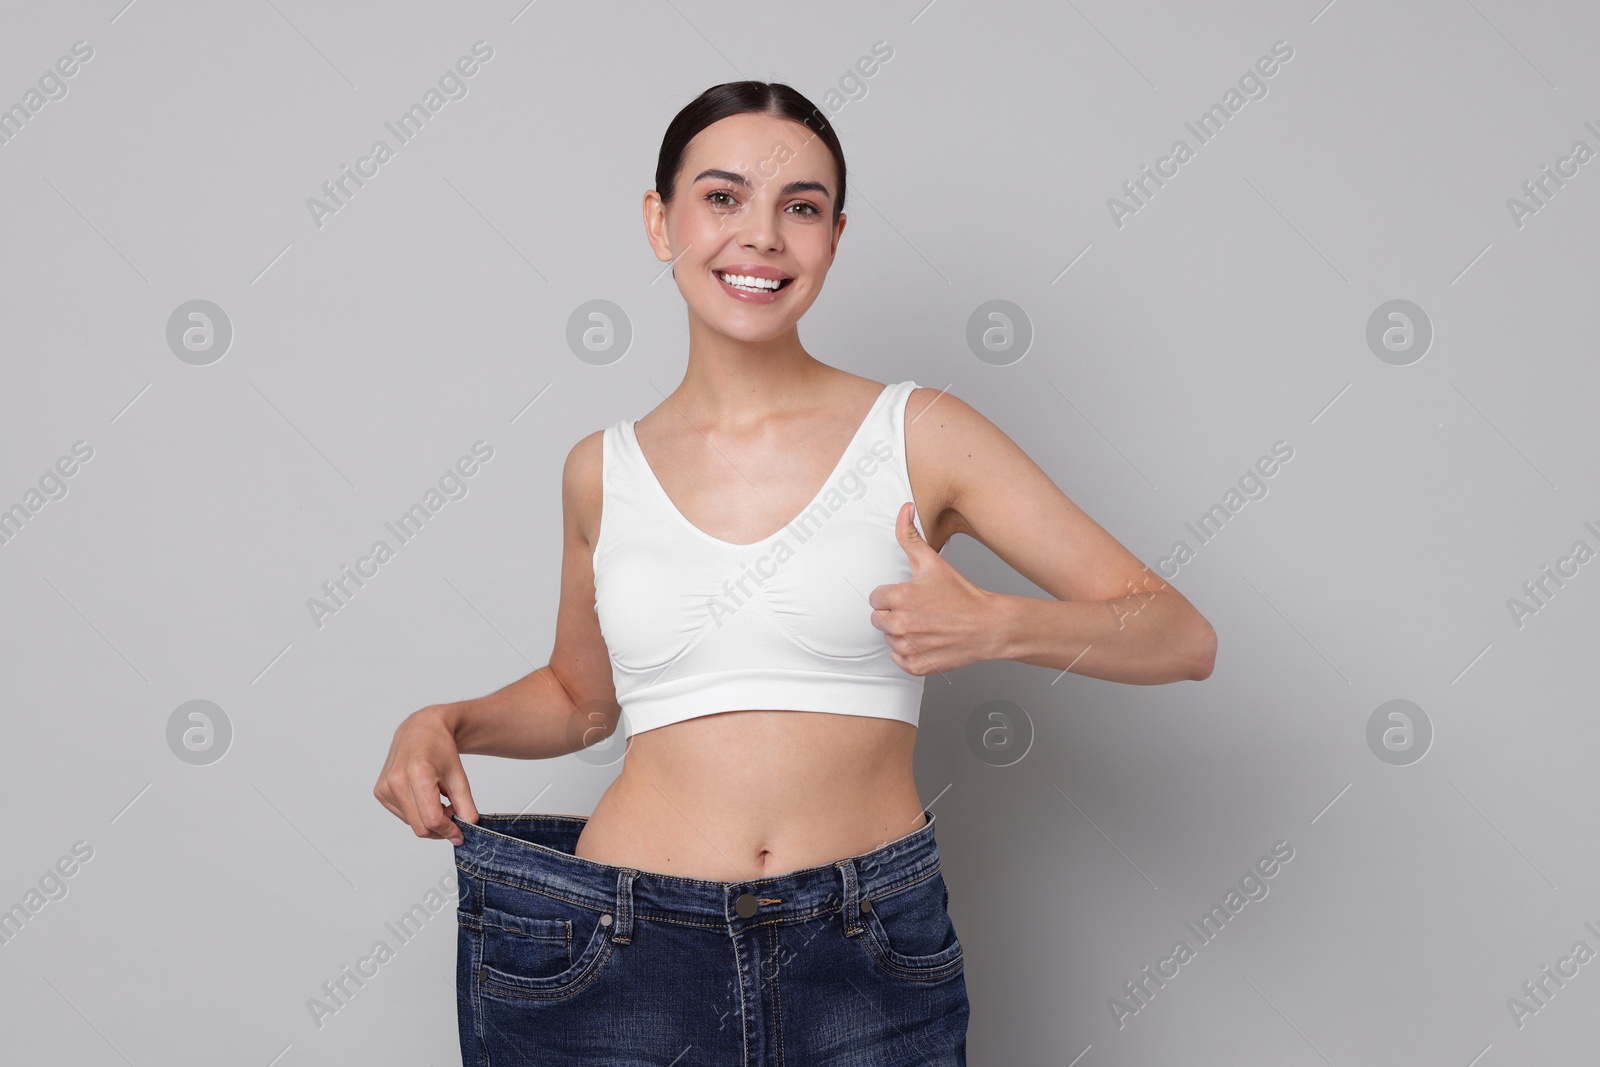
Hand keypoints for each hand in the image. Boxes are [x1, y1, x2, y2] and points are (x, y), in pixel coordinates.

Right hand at [373, 705, 479, 845]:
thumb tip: (469, 827)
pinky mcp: (380, 792)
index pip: (432, 819)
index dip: (448, 831)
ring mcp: (385, 787)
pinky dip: (417, 813)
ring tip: (439, 799)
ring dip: (428, 819)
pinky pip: (403, 816)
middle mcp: (396, 781)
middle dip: (440, 828)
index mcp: (418, 774)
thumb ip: (466, 804)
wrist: (421, 728)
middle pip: (420, 826)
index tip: (460, 833)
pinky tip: (424, 796)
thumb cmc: (440, 748)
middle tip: (453, 813)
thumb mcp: (459, 775)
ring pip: (411, 823)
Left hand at [867, 502, 1001, 675]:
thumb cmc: (962, 595)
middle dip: (894, 613)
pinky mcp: (915, 666)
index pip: (875, 598)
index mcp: (898, 598)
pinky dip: (910, 652)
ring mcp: (907, 647)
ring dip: (902, 633)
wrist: (988, 626)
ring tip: (927, 624)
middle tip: (920, 610)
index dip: (892, 595)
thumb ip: (909, 536)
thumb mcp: (933, 562)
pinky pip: (899, 658)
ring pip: (889, 638)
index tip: (911, 596)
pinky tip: (928, 640)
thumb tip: (904, 510)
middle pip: (878, 619)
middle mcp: (899, 624)